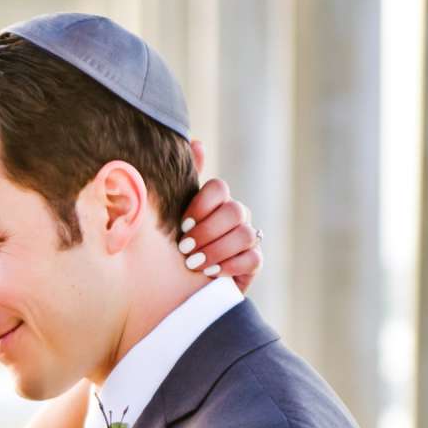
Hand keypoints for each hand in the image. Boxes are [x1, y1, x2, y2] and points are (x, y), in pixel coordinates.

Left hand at [181, 141, 261, 287]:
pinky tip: (212, 273)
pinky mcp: (253, 262)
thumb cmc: (176, 245)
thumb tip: (196, 142)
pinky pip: (254, 258)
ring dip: (217, 249)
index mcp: (216, 201)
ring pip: (245, 234)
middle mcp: (236, 215)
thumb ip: (183, 183)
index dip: (201, 205)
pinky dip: (231, 265)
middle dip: (207, 231)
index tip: (182, 224)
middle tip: (185, 248)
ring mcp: (248, 238)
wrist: (181, 285)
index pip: (219, 188)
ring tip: (194, 263)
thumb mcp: (173, 216)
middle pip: (234, 211)